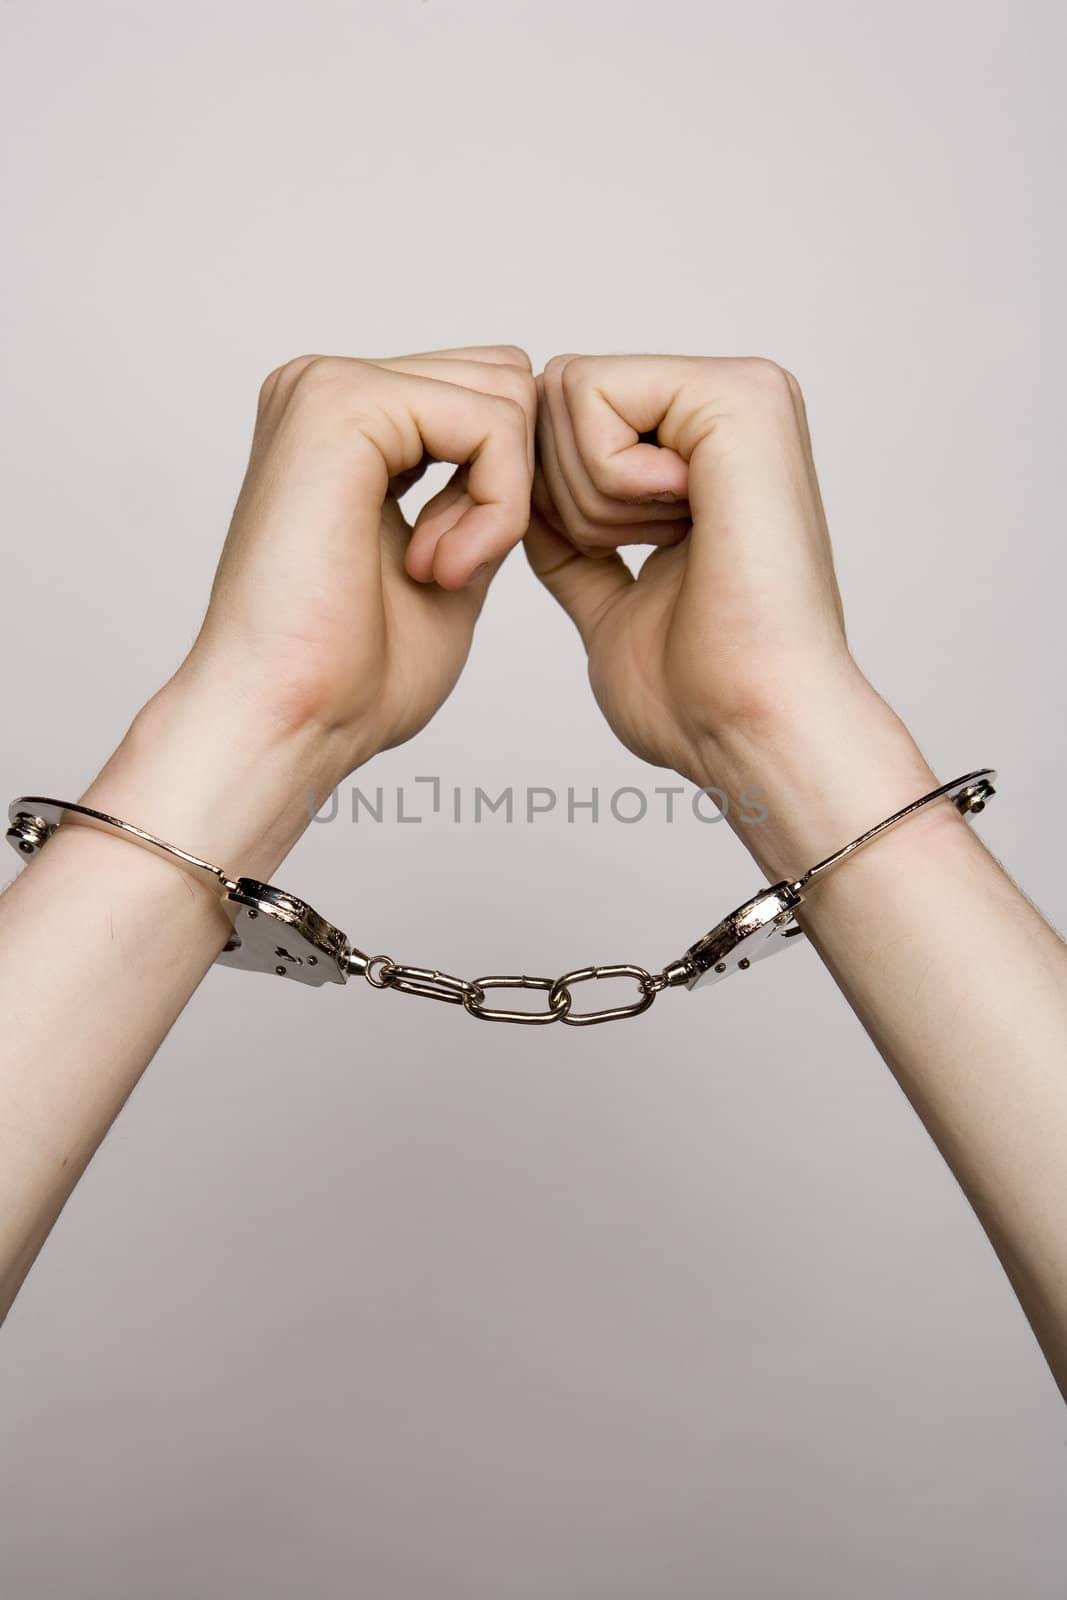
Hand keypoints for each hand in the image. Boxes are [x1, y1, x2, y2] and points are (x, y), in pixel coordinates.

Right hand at [194, 343, 535, 766]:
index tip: (454, 569)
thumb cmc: (351, 674)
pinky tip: (440, 569)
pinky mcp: (341, 404)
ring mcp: (327, 386)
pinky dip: (495, 507)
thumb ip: (481, 499)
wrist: (286, 720)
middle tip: (449, 568)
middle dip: (510, 483)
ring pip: (504, 394)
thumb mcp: (449, 566)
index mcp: (344, 422)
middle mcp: (326, 387)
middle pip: (502, 379)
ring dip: (501, 501)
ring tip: (437, 571)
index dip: (508, 486)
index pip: (486, 395)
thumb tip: (531, 445)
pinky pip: (490, 423)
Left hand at [526, 354, 929, 872]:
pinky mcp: (738, 397)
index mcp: (706, 450)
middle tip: (642, 557)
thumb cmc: (698, 692)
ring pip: (565, 392)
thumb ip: (572, 548)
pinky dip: (604, 481)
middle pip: (552, 396)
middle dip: (561, 496)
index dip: (544, 502)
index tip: (613, 564)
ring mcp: (741, 394)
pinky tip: (680, 529)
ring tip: (670, 551)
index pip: (559, 421)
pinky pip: (591, 393)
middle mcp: (729, 408)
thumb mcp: (611, 603)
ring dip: (587, 499)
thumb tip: (525, 501)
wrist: (752, 727)